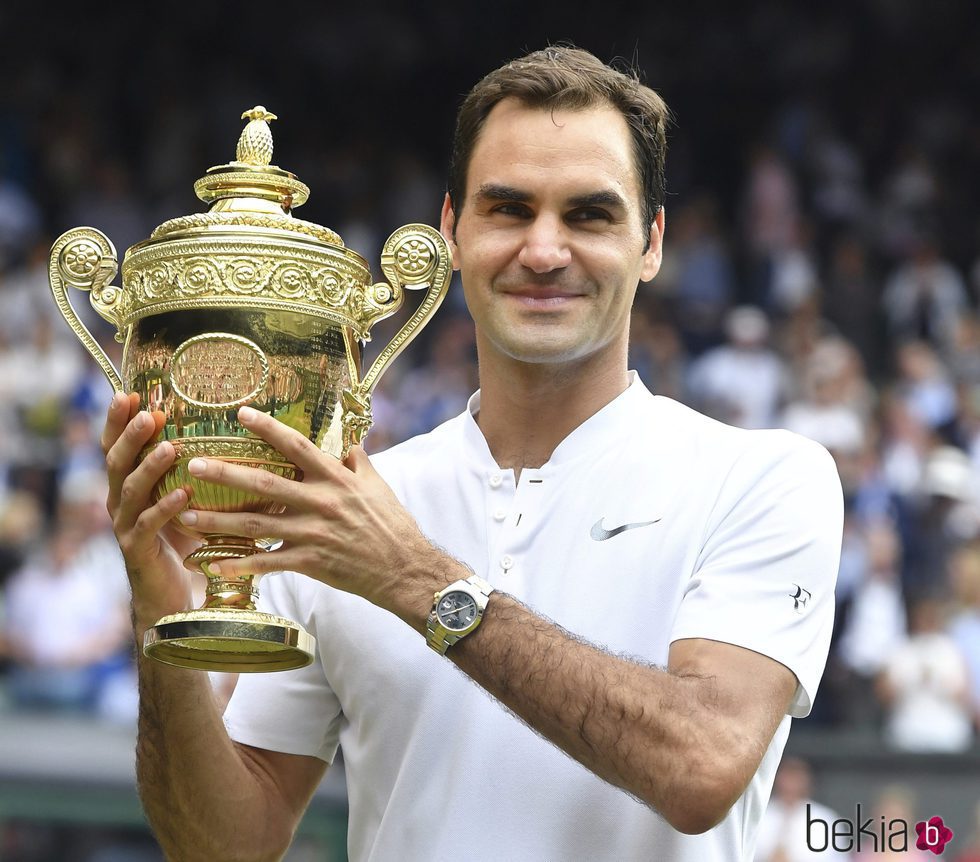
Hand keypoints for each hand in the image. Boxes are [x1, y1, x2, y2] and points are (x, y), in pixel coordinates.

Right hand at [102, 392, 198, 632]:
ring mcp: (126, 526)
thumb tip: (227, 433)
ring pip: (130, 491)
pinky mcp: (139, 550)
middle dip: (129, 435)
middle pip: (116, 462)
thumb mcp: (184, 500)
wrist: (168, 597)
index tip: (128, 392)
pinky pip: (149, 525)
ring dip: (150, 467)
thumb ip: (191, 471)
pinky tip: (183, 495)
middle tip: (146, 413)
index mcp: (128, 486)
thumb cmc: (182, 541)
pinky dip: (166, 508)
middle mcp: (121, 502)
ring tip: (169, 448)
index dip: (118, 421)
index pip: (115, 447)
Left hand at [175, 406, 446, 622]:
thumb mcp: (378, 485)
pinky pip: (267, 563)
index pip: (296, 446)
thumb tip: (348, 445)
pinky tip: (214, 565)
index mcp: (336, 478)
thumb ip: (359, 463)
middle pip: (264, 484)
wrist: (405, 568)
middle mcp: (321, 502)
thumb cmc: (393, 524)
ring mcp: (313, 533)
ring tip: (185, 517)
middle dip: (225, 474)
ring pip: (256, 525)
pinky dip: (240, 565)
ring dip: (217, 522)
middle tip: (193, 464)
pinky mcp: (310, 562)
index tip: (240, 414)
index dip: (267, 428)